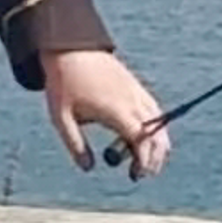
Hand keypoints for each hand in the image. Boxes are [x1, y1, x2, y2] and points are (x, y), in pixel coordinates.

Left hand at [45, 49, 169, 180]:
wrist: (70, 47)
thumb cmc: (64, 82)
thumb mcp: (61, 117)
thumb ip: (75, 145)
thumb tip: (88, 168)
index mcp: (116, 111)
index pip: (143, 141)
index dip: (145, 161)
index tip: (135, 175)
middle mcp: (132, 101)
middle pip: (158, 135)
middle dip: (155, 158)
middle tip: (139, 174)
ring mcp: (137, 92)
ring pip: (160, 123)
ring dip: (156, 144)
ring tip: (141, 160)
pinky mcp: (136, 86)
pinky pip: (155, 111)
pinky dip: (155, 128)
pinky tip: (142, 137)